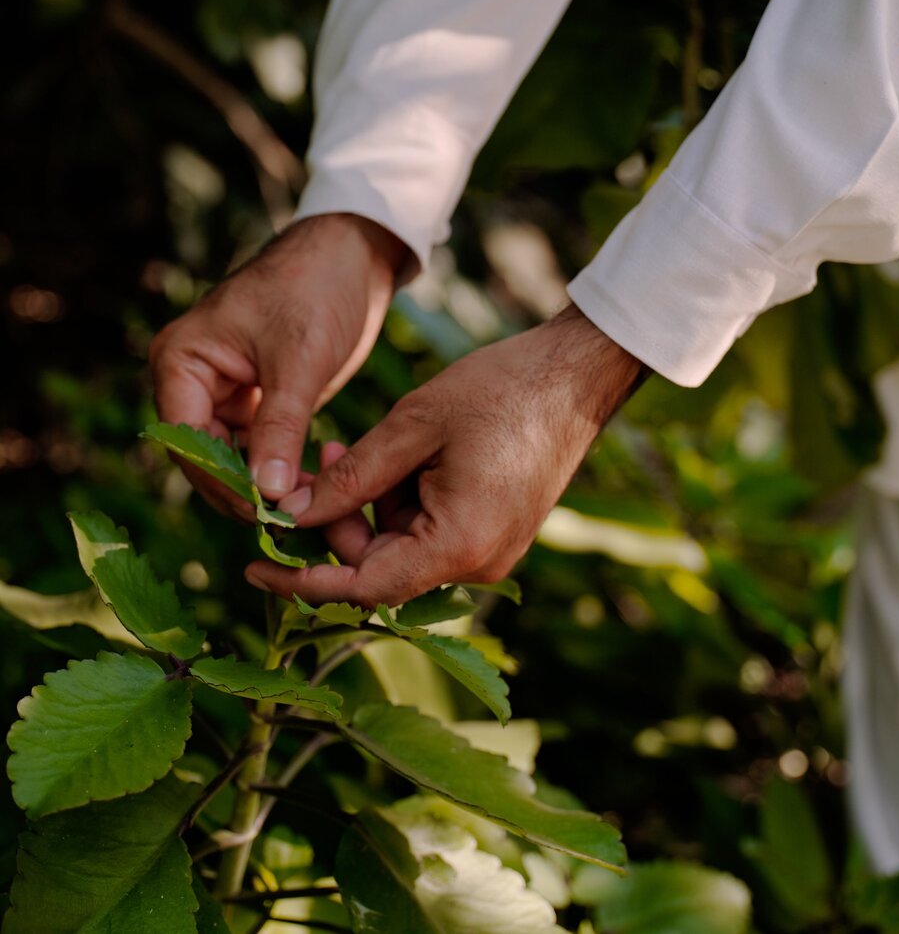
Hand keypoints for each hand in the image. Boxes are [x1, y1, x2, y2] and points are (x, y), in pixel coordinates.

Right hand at [149, 213, 406, 516]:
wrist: (353, 256)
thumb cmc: (316, 289)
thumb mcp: (299, 360)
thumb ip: (279, 427)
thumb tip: (267, 495)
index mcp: (181, 361)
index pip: (186, 441)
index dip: (222, 482)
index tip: (267, 513)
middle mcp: (191, 381)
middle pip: (204, 458)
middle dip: (244, 491)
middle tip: (293, 524)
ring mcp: (222, 393)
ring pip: (232, 461)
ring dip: (265, 487)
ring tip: (309, 511)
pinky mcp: (257, 401)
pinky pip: (257, 450)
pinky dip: (280, 470)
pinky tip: (312, 489)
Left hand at [245, 305, 643, 605]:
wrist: (577, 375)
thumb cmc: (501, 390)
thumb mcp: (413, 426)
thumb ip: (352, 478)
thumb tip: (295, 514)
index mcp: (460, 543)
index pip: (365, 589)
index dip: (304, 581)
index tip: (254, 568)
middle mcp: (479, 562)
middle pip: (381, 567)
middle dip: (338, 523)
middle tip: (319, 461)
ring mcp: (492, 549)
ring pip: (402, 548)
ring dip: (368, 508)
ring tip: (351, 446)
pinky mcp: (496, 531)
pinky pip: (430, 533)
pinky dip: (400, 503)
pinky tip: (394, 458)